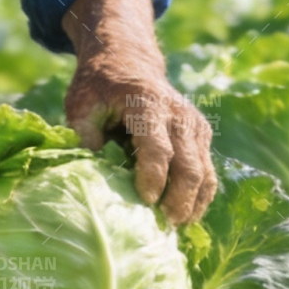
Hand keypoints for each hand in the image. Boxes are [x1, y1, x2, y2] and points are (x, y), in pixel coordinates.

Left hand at [61, 0, 216, 224]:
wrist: (128, 62)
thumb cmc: (98, 87)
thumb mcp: (80, 103)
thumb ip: (84, 134)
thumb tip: (93, 171)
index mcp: (147, 103)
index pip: (157, 147)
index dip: (154, 177)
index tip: (146, 201)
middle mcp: (178, 114)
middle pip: (189, 165)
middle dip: (180, 199)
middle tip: (165, 225)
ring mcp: (194, 124)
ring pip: (205, 171)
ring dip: (194, 203)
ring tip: (176, 227)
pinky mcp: (200, 135)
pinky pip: (207, 170)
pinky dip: (199, 195)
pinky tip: (185, 215)